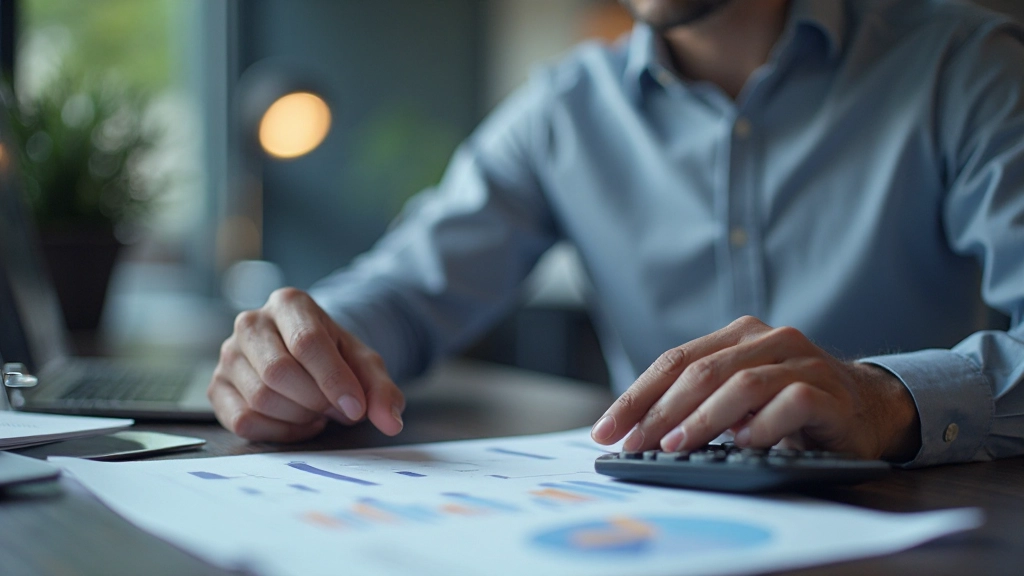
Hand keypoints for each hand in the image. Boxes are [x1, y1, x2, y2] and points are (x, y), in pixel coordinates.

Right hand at [208, 287, 404, 441]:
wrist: (306, 357)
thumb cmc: (334, 357)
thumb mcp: (365, 365)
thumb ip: (382, 390)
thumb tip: (391, 421)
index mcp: (289, 303)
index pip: (307, 342)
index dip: (333, 380)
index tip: (355, 408)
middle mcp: (251, 322)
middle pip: (278, 373)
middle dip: (315, 401)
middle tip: (336, 409)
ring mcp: (228, 354)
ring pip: (260, 398)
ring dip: (298, 417)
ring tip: (317, 411)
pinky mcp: (217, 387)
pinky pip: (243, 421)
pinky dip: (278, 432)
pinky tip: (296, 422)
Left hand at [590, 316, 920, 460]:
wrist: (867, 408)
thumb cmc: (789, 405)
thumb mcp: (738, 397)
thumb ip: (699, 400)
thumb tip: (637, 430)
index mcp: (738, 335)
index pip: (675, 361)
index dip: (637, 395)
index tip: (608, 429)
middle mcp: (769, 339)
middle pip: (702, 371)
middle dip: (660, 411)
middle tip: (634, 443)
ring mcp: (802, 360)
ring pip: (742, 383)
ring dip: (703, 418)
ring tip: (675, 446)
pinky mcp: (829, 391)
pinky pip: (790, 402)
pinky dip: (762, 425)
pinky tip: (744, 442)